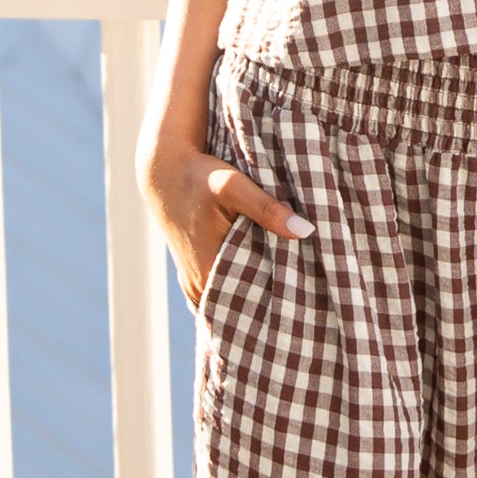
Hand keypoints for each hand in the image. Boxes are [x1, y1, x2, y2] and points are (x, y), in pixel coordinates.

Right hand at [145, 144, 311, 310]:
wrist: (165, 172)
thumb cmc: (198, 177)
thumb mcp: (233, 186)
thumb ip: (267, 209)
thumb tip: (306, 230)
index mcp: (206, 275)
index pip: (251, 305)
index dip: (281, 302)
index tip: (310, 298)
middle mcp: (199, 287)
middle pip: (246, 304)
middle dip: (275, 298)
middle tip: (312, 292)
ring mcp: (195, 283)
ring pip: (237, 296)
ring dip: (261, 289)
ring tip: (297, 284)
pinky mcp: (197, 273)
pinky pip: (228, 286)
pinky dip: (247, 281)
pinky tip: (272, 272)